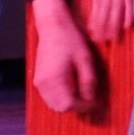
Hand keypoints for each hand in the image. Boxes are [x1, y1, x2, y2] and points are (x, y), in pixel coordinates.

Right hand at [30, 0, 103, 115]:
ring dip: (67, 103)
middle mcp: (43, 84)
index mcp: (54, 80)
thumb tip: (92, 100)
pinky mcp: (38, 79)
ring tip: (81, 92)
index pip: (68, 105)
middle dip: (76, 107)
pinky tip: (71, 87)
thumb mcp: (85, 60)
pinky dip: (60, 97)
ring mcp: (38, 82)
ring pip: (53, 104)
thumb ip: (88, 82)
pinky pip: (49, 96)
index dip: (83, 106)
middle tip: (89, 98)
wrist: (53, 26)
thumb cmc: (70, 40)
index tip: (95, 101)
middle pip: (59, 108)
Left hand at [76, 0, 133, 37]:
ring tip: (112, 37)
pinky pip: (132, 0)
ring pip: (117, 6)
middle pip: (106, 5)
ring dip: (114, 23)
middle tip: (100, 40)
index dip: (94, 15)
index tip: (91, 29)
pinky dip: (130, 13)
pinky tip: (128, 26)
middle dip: (102, 24)